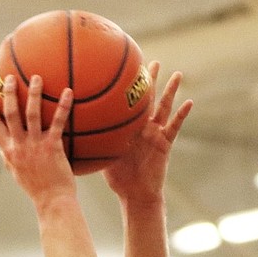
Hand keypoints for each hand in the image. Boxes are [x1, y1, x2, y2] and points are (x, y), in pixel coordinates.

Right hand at [0, 74, 75, 204]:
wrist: (52, 201)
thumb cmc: (37, 188)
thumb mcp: (17, 173)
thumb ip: (10, 159)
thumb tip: (4, 149)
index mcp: (8, 151)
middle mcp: (19, 146)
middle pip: (10, 113)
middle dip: (9, 93)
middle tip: (11, 78)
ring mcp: (35, 146)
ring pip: (32, 113)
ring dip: (34, 93)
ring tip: (37, 78)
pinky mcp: (52, 147)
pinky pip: (58, 122)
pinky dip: (63, 106)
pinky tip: (69, 92)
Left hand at [102, 63, 192, 202]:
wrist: (135, 195)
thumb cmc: (118, 179)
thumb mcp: (101, 157)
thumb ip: (91, 143)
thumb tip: (67, 133)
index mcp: (128, 128)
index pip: (126, 103)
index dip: (126, 88)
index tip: (122, 69)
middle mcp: (143, 128)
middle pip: (147, 99)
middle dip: (149, 81)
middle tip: (150, 61)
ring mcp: (156, 134)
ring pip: (164, 108)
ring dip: (171, 91)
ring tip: (177, 74)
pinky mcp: (165, 144)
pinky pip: (175, 127)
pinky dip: (182, 115)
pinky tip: (189, 102)